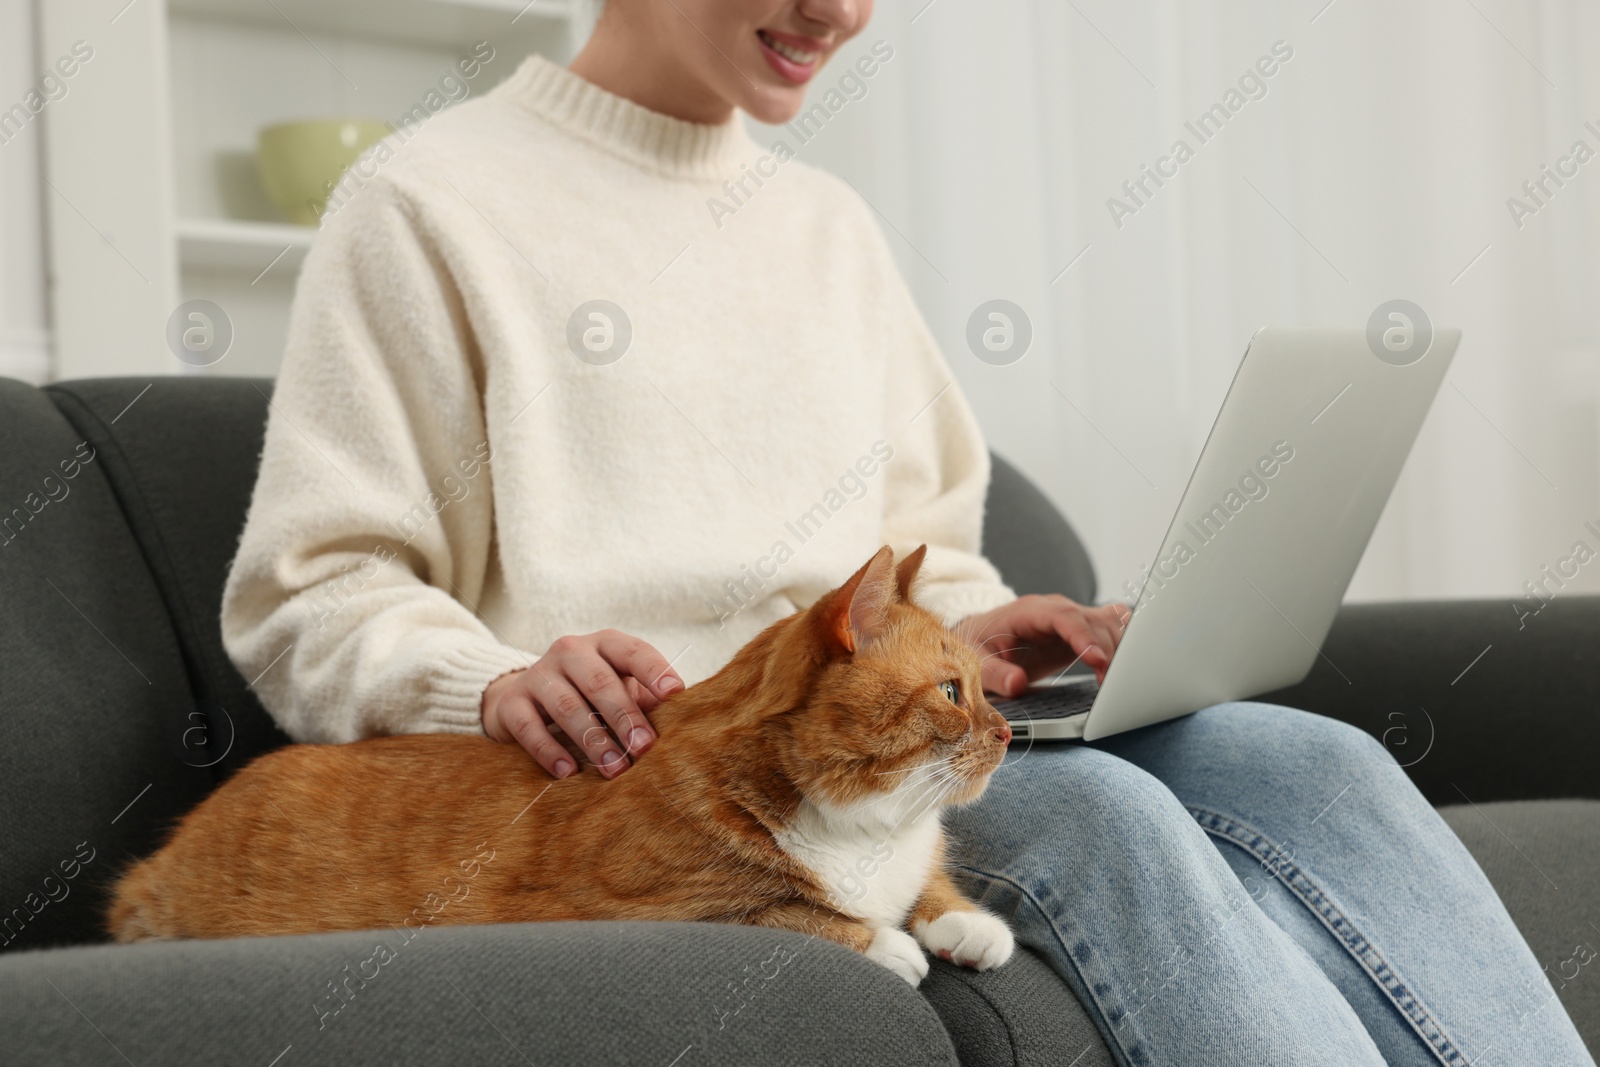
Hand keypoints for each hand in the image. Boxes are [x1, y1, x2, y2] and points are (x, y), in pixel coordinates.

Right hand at [481, 630, 682, 779]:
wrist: (523, 700)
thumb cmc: (588, 697)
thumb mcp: (618, 690)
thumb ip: (645, 701)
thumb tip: (678, 723)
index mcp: (605, 644)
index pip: (633, 651)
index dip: (655, 671)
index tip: (675, 694)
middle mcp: (571, 651)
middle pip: (600, 681)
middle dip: (624, 716)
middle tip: (643, 748)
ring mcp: (538, 674)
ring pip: (567, 705)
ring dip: (593, 740)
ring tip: (614, 768)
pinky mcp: (512, 702)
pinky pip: (530, 727)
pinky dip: (550, 751)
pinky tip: (568, 772)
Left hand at [955, 595, 1130, 696]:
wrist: (983, 637)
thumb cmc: (979, 647)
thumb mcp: (977, 663)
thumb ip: (995, 674)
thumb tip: (1016, 684)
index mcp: (1028, 612)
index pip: (1063, 617)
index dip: (1084, 637)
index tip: (1099, 662)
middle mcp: (1055, 609)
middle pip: (1093, 621)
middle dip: (1109, 650)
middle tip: (1113, 684)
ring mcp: (1071, 617)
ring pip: (1108, 623)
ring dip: (1120, 649)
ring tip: (1119, 682)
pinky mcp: (1082, 629)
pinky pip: (1111, 628)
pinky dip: (1124, 644)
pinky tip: (1127, 666)